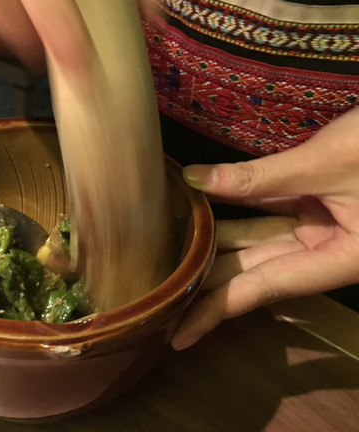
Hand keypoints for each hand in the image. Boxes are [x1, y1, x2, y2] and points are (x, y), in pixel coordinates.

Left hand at [171, 107, 358, 349]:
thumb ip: (259, 177)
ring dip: (215, 240)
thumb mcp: (326, 162)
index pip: (263, 290)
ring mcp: (320, 228)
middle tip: (158, 288)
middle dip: (206, 278)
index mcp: (340, 261)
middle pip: (254, 270)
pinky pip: (269, 212)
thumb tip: (195, 179)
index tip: (177, 337)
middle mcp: (325, 252)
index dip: (215, 310)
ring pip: (257, 241)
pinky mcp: (316, 204)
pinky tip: (201, 204)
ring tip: (167, 246)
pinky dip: (237, 207)